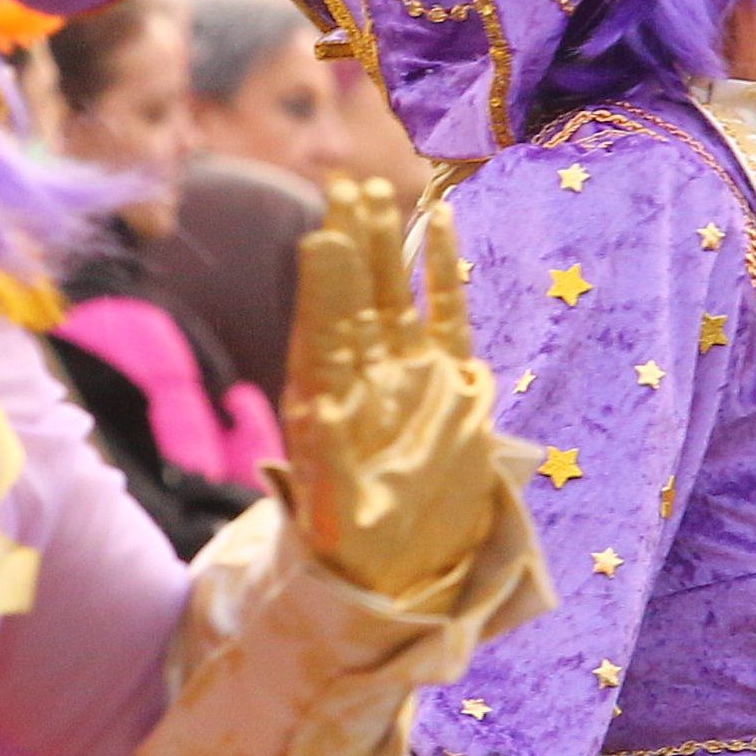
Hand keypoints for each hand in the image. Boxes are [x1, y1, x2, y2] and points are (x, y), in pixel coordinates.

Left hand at [279, 177, 504, 611]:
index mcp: (326, 404)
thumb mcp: (332, 513)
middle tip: (345, 187)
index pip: (323, 334)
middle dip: (349, 245)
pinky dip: (443, 271)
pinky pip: (447, 313)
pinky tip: (438, 222)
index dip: (322, 287)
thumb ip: (323, 465)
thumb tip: (307, 417)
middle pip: (354, 298)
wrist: (403, 567)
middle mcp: (363, 378)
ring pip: (394, 295)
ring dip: (383, 245)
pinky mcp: (448, 380)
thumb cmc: (355, 547)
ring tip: (373, 191)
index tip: (318, 238)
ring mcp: (406, 372)